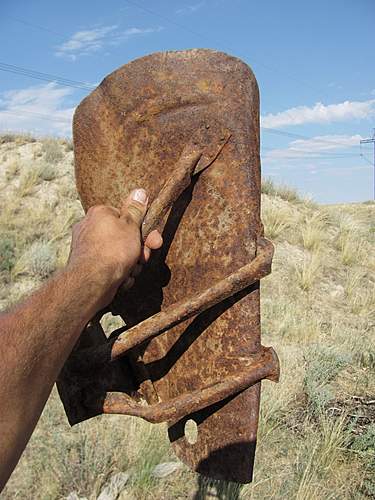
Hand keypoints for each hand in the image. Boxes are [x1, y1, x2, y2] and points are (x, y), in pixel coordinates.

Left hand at [67, 188, 161, 308]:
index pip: (125, 217)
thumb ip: (136, 210)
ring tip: (131, 270)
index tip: (151, 238)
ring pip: (120, 255)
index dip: (141, 229)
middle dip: (138, 250)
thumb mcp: (131, 225)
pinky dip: (120, 275)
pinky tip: (122, 280)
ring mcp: (87, 249)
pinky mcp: (88, 267)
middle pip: (124, 237)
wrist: (93, 282)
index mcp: (99, 214)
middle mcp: (89, 228)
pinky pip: (111, 268)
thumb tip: (140, 191)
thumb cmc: (113, 251)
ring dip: (131, 264)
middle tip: (144, 258)